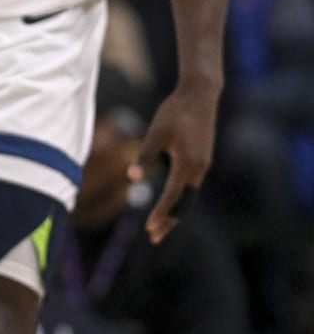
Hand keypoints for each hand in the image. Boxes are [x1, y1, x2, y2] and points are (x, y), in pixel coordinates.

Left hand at [130, 82, 217, 243]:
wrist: (200, 95)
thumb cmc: (175, 112)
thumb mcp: (156, 132)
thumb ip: (144, 156)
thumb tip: (130, 177)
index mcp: (188, 164)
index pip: (172, 196)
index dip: (160, 213)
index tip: (150, 229)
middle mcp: (199, 169)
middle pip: (184, 203)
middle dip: (169, 221)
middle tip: (153, 238)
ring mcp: (203, 165)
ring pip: (189, 196)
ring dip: (175, 211)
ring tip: (160, 226)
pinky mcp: (202, 160)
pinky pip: (191, 186)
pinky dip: (181, 199)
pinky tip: (171, 203)